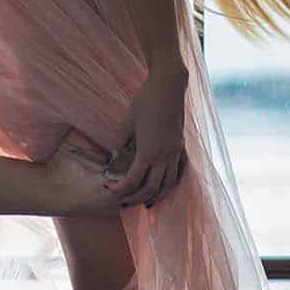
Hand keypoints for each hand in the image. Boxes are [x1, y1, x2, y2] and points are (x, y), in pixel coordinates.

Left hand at [102, 62, 188, 207]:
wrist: (168, 87)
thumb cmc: (145, 101)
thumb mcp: (127, 121)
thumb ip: (120, 141)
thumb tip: (114, 157)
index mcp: (148, 151)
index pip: (133, 181)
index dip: (120, 189)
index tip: (109, 188)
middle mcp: (163, 156)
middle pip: (150, 189)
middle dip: (136, 198)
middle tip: (124, 202)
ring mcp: (174, 153)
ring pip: (167, 185)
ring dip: (155, 196)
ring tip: (143, 201)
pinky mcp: (180, 147)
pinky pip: (177, 173)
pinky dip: (169, 185)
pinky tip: (161, 186)